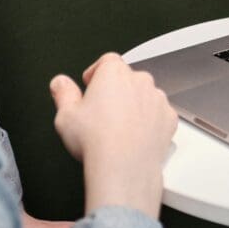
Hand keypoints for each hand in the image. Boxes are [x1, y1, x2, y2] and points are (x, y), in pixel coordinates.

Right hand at [49, 53, 177, 218]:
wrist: (124, 166)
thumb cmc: (96, 140)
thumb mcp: (66, 115)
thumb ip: (63, 93)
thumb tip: (60, 83)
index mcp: (114, 73)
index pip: (107, 61)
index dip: (97, 72)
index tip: (91, 84)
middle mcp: (139, 80)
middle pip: (127, 78)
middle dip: (116, 91)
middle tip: (103, 112)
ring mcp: (157, 99)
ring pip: (145, 96)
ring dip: (135, 105)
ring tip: (119, 127)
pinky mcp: (169, 118)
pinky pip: (158, 114)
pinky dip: (150, 122)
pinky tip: (136, 136)